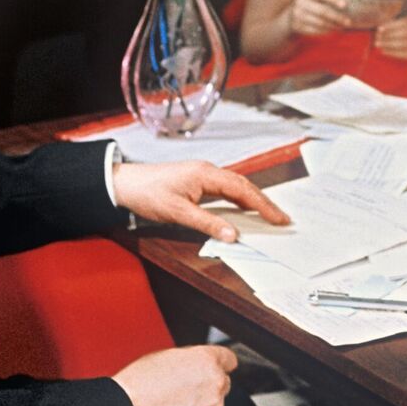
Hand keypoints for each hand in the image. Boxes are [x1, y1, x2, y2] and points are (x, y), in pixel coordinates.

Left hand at [111, 161, 289, 240]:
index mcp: (206, 175)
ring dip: (253, 200)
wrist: (125, 183)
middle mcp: (208, 171)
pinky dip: (239, 199)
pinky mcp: (197, 181)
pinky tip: (243, 209)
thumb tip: (232, 234)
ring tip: (268, 215)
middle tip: (282, 219)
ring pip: (236, 187)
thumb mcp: (177, 213)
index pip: (243, 190)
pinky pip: (225, 189)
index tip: (279, 218)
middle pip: (244, 186)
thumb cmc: (147, 193)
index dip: (263, 205)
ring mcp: (202, 175)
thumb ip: (207, 223)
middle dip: (264, 202)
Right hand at [112, 345, 236, 405]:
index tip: (217, 369)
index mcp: (207, 360)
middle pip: (222, 383)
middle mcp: (216, 383)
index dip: (220, 364)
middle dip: (209, 387)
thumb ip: (190, 360)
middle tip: (185, 391)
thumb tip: (196, 366)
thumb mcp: (166, 356)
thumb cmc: (140, 383)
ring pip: (214, 405)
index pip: (229, 359)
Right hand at [289, 0, 350, 36]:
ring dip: (333, 26)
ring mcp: (297, 15)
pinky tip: (332, 30)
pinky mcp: (297, 26)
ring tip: (342, 27)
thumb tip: (347, 4)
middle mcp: (300, 3)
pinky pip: (315, 30)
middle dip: (337, 17)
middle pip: (322, 11)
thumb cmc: (309, 4)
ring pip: (320, 23)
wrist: (289, 16)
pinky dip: (326, 31)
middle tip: (348, 22)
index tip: (345, 4)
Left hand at [373, 15, 406, 60]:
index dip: (390, 26)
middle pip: (402, 34)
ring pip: (402, 45)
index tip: (379, 29)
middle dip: (388, 36)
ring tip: (378, 45)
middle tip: (377, 39)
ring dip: (388, 45)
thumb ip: (398, 25)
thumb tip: (381, 29)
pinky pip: (404, 54)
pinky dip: (392, 53)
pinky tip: (384, 51)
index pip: (403, 23)